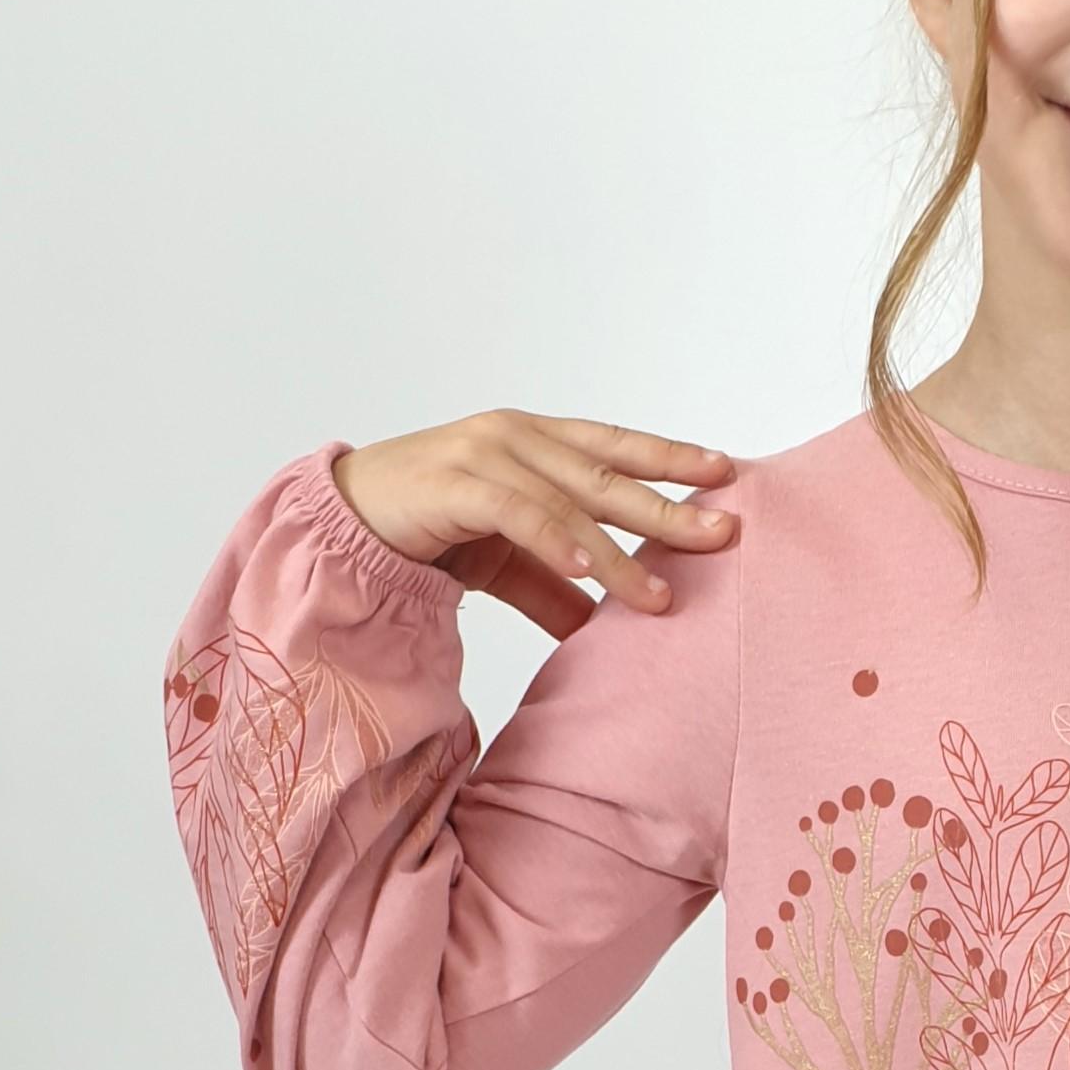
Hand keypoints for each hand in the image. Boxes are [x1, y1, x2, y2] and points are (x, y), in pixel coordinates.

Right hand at [330, 411, 739, 637]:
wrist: (343, 522)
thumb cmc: (429, 527)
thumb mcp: (506, 561)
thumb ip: (556, 588)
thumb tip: (607, 633)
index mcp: (534, 440)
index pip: (615, 446)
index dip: (670, 457)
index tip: (726, 473)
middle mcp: (515, 436)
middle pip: (607, 473)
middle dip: (669, 505)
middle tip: (724, 532)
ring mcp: (483, 454)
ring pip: (568, 500)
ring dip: (618, 551)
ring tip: (659, 595)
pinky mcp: (452, 484)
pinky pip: (517, 513)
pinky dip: (558, 543)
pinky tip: (592, 572)